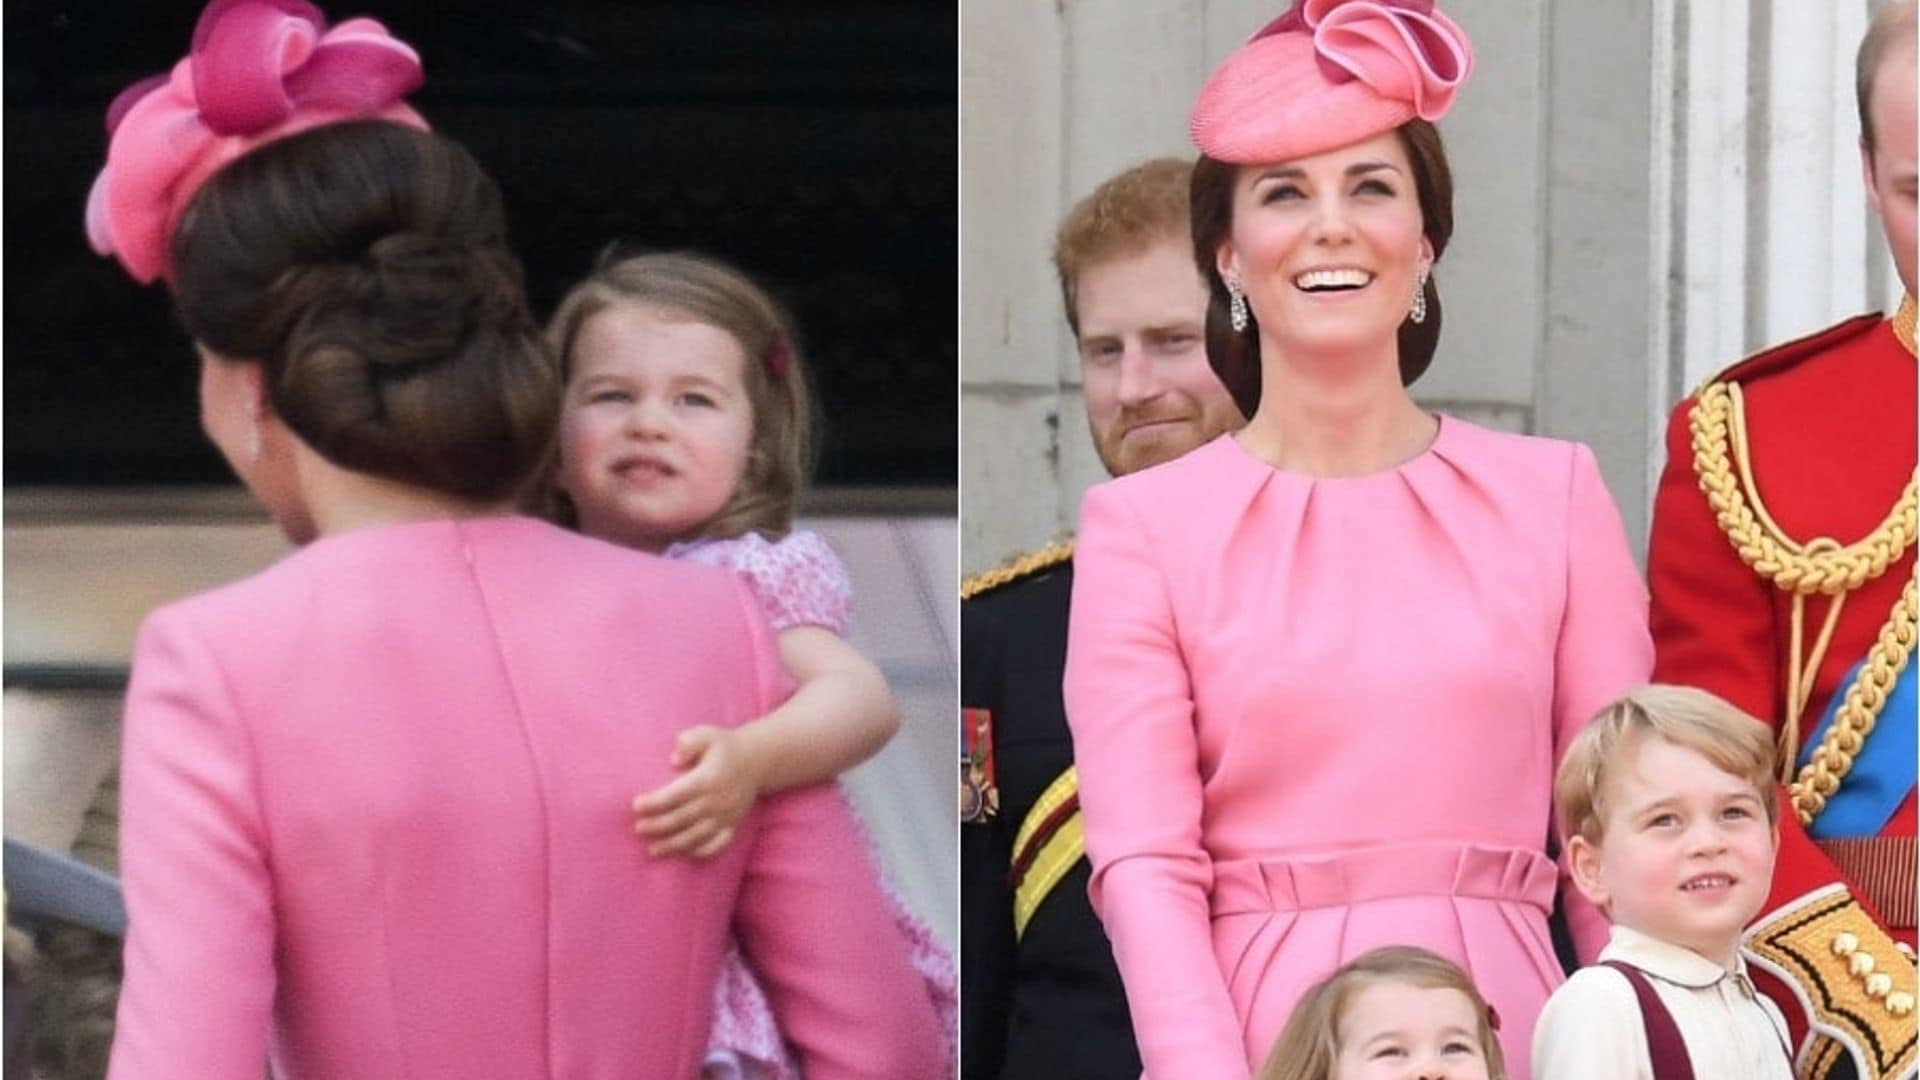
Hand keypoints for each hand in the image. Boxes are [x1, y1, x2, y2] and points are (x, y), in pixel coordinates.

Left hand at [632, 725, 761, 858]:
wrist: (757, 760)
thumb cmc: (723, 747)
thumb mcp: (707, 734)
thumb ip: (689, 741)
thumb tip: (674, 759)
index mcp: (708, 779)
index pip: (675, 794)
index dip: (654, 802)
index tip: (636, 805)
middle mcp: (717, 800)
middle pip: (682, 818)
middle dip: (658, 826)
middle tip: (638, 828)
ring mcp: (726, 816)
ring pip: (696, 836)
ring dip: (673, 846)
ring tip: (653, 849)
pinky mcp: (732, 825)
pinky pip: (716, 844)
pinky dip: (699, 852)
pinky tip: (682, 853)